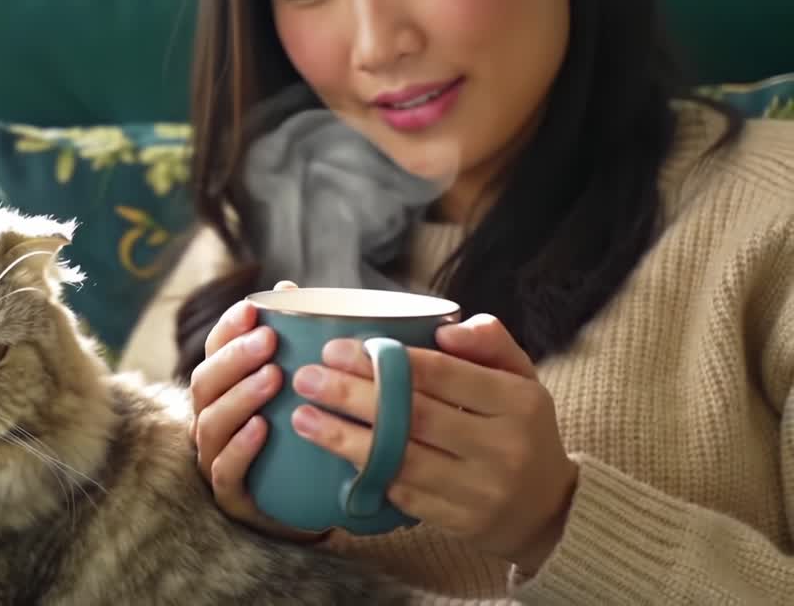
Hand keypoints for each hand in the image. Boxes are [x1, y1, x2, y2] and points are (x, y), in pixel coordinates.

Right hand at [189, 281, 325, 541]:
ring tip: (273, 379)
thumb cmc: (298, 437)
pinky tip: (263, 429)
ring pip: (211, 422)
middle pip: (205, 382)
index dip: (228, 328)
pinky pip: (225, 469)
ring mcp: (214, 458)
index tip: (253, 308)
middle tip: (269, 341)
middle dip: (234, 358)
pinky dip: (241, 446)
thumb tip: (291, 289)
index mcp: (222, 390)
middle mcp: (210, 419)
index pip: (214, 351)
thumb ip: (294, 343)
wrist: (305, 508)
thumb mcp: (298, 389)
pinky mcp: (230, 495)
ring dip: (240, 396)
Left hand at [288, 313, 577, 570]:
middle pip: (413, 416)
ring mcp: (481, 489)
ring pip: (400, 460)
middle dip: (351, 395)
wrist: (549, 509)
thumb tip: (447, 328)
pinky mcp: (461, 522)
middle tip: (306, 377)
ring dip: (344, 439)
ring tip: (302, 416)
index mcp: (517, 402)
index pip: (441, 375)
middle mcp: (502, 447)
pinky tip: (331, 453)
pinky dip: (364, 473)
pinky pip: (403, 494)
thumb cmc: (520, 427)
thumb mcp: (521, 377)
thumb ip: (489, 342)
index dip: (384, 361)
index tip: (336, 347)